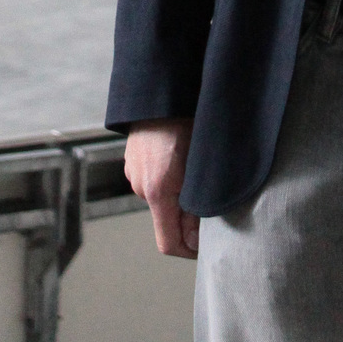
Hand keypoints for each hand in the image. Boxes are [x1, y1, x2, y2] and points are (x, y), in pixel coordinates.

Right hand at [124, 118, 198, 257]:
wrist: (161, 91)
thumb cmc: (185, 122)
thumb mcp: (199, 168)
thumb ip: (196, 208)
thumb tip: (195, 240)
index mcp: (156, 191)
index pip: (168, 243)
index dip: (189, 251)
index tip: (207, 245)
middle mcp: (139, 185)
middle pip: (166, 220)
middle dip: (187, 219)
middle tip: (210, 200)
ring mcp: (133, 171)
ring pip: (161, 199)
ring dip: (178, 196)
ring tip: (196, 171)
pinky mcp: (132, 159)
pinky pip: (152, 180)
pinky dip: (168, 179)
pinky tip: (182, 157)